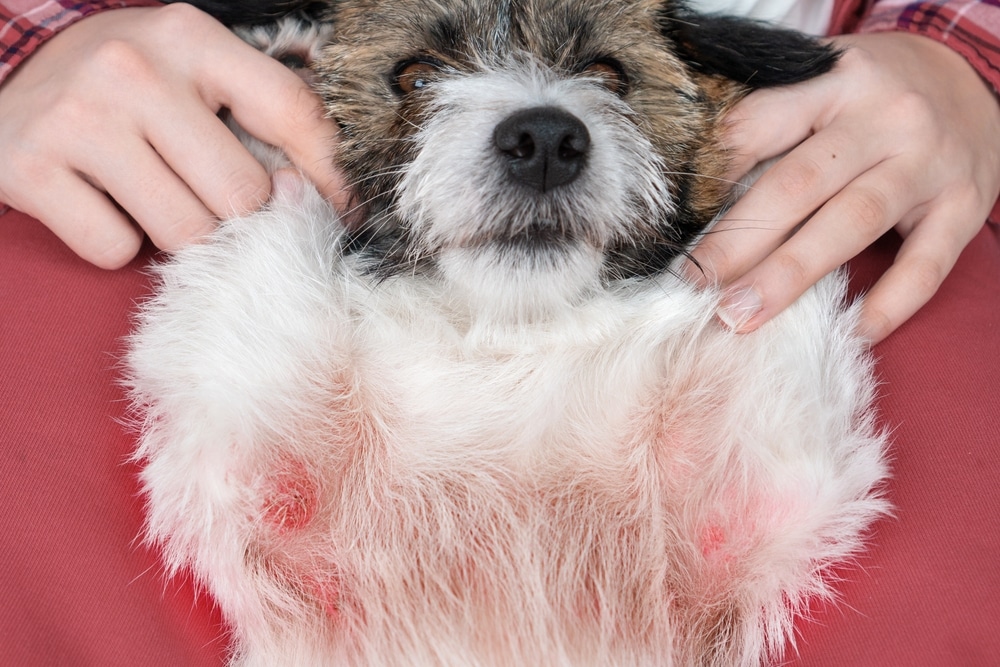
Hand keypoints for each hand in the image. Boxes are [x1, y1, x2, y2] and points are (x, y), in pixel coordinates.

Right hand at [0, 3, 346, 268]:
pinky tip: (103, 202)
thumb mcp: (193, 69)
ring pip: (185, 232)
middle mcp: (135, 72)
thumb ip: (260, 113)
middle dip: (238, 215)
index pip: (293, 112)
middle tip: (211, 199)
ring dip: (182, 234)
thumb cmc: (124, 83)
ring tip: (155, 196)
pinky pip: (116, 249)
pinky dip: (118, 243)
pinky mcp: (31, 169)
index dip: (330, 175)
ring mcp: (80, 120)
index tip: (341, 212)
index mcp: (191, 39)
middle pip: (241, 194)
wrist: (8, 75)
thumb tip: (329, 194)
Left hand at [685, 32, 999, 342]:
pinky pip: (925, 265)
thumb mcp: (825, 81)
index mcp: (835, 82)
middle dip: (738, 241)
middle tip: (693, 285)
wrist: (975, 80)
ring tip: (740, 315)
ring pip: (851, 223)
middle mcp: (883, 118)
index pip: (760, 126)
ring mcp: (927, 163)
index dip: (712, 178)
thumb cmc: (875, 93)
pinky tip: (850, 332)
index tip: (673, 226)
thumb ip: (773, 122)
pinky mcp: (965, 206)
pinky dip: (887, 304)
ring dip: (790, 276)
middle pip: (797, 184)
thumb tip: (696, 191)